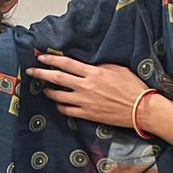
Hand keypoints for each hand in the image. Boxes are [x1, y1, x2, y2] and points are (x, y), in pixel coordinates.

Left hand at [27, 54, 148, 126]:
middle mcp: (86, 87)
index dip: (51, 60)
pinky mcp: (87, 114)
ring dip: (49, 92)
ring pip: (58, 96)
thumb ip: (98, 67)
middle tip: (31, 72)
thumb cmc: (132, 87)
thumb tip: (87, 67)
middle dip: (41, 74)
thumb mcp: (117, 69)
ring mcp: (85, 102)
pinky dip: (60, 106)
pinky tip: (59, 103)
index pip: (66, 64)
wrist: (141, 109)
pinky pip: (66, 111)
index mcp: (93, 73)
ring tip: (45, 89)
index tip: (40, 58)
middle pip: (57, 79)